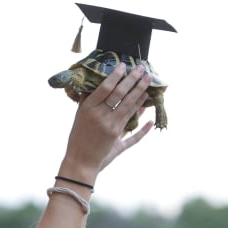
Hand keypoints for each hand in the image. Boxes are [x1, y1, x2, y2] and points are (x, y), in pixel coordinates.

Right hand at [62, 63, 151, 179]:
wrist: (79, 161)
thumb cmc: (78, 138)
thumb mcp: (79, 117)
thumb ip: (88, 102)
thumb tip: (98, 86)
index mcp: (87, 109)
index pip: (104, 88)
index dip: (115, 76)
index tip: (123, 66)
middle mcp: (99, 116)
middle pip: (120, 94)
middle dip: (132, 80)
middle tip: (141, 69)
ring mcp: (110, 127)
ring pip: (129, 107)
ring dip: (140, 93)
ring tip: (148, 82)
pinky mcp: (117, 138)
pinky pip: (134, 126)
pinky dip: (143, 120)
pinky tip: (150, 113)